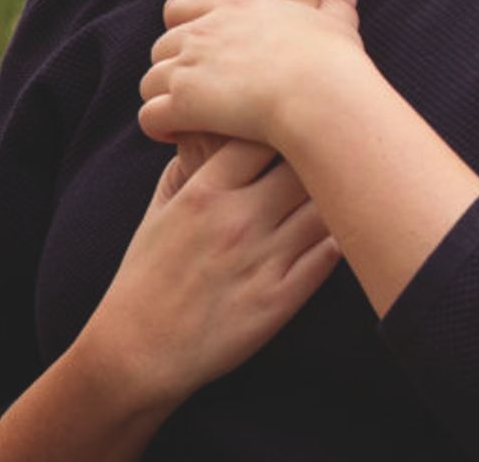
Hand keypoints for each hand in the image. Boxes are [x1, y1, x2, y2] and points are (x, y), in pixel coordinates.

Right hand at [70, 140, 340, 412]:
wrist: (135, 354)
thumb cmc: (147, 276)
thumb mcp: (160, 209)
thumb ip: (194, 164)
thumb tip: (226, 126)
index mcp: (206, 192)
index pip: (267, 132)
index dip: (290, 125)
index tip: (300, 127)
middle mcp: (237, 221)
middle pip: (307, 164)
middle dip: (322, 155)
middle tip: (334, 155)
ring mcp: (261, 260)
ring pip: (327, 206)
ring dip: (337, 197)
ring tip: (342, 193)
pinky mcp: (280, 300)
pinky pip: (331, 253)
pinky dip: (341, 237)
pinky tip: (340, 232)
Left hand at [139, 0, 366, 150]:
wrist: (320, 94)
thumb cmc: (333, 62)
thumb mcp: (336, 26)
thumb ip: (335, 10)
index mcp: (235, 8)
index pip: (180, 5)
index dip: (181, 26)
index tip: (200, 49)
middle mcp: (204, 31)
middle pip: (161, 46)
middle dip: (172, 69)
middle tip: (196, 95)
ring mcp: (189, 66)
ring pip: (149, 82)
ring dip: (162, 101)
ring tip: (185, 122)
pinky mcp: (183, 103)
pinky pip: (149, 116)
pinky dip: (158, 128)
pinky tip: (178, 138)